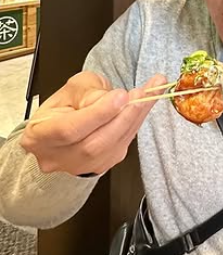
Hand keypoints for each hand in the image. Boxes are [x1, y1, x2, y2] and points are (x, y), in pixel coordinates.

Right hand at [21, 71, 165, 175]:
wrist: (65, 126)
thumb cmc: (64, 107)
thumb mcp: (72, 88)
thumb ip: (89, 92)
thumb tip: (113, 99)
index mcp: (41, 136)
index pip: (69, 130)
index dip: (97, 114)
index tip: (120, 95)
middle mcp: (59, 158)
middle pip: (95, 143)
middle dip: (124, 116)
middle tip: (141, 93)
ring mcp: (83, 166)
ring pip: (114, 146)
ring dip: (136, 117)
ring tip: (150, 93)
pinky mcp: (104, 165)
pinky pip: (124, 145)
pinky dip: (137, 122)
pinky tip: (146, 104)